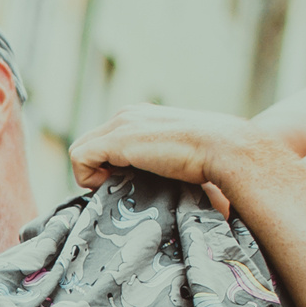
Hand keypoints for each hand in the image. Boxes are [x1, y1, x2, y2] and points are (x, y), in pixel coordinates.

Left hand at [68, 105, 273, 191]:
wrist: (226, 149)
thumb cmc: (214, 160)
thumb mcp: (180, 158)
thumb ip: (162, 163)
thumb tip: (173, 191)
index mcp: (142, 117)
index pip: (105, 141)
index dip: (107, 166)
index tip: (126, 184)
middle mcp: (128, 115)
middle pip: (88, 145)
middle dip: (98, 170)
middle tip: (121, 189)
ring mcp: (121, 124)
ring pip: (80, 151)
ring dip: (93, 175)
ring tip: (119, 189)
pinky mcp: (117, 140)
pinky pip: (79, 159)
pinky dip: (88, 177)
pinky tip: (112, 186)